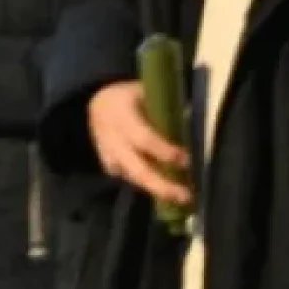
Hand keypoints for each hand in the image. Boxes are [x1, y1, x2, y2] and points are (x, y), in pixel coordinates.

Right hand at [88, 81, 190, 205]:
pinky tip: (166, 191)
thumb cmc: (128, 96)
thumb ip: (163, 106)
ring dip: (158, 190)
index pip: (145, 139)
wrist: (98, 104)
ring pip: (135, 179)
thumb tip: (191, 120)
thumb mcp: (144, 91)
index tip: (187, 160)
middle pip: (138, 170)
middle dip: (163, 186)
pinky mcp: (109, 167)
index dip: (165, 152)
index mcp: (123, 117)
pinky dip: (149, 186)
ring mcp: (109, 157)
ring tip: (181, 197)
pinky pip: (130, 179)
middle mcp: (114, 141)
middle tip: (186, 196)